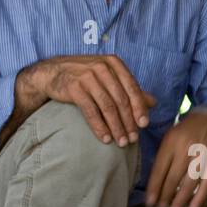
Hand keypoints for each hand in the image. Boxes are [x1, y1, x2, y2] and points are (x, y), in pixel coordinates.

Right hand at [29, 55, 156, 145]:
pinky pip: (91, 111)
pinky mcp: (74, 87)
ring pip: (107, 106)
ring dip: (116, 127)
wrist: (52, 73)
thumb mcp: (109, 78)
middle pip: (121, 99)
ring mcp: (87, 76)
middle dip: (128, 122)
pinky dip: (99, 127)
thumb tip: (154, 102)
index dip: (139, 108)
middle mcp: (102, 67)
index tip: (144, 125)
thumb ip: (130, 90)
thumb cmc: (84, 76)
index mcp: (114, 63)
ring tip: (120, 142)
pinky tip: (105, 138)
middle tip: (132, 139)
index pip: (132, 88)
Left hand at [144, 110, 206, 206]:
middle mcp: (187, 148)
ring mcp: (203, 155)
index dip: (154, 188)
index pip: (160, 169)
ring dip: (180, 200)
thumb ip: (162, 158)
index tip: (149, 203)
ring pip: (189, 182)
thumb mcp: (169, 137)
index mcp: (171, 142)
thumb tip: (154, 185)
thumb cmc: (185, 132)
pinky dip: (199, 198)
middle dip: (165, 196)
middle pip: (174, 177)